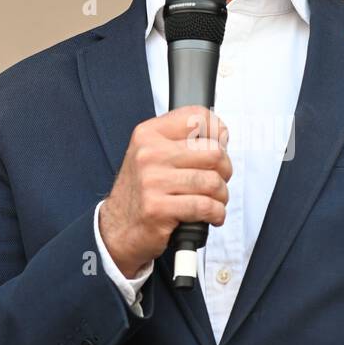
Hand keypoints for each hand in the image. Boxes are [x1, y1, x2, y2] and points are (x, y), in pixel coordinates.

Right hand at [98, 106, 232, 277]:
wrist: (118, 228)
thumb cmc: (143, 191)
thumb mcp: (153, 155)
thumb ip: (182, 141)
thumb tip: (222, 137)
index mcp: (148, 134)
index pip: (197, 116)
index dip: (218, 131)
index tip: (220, 146)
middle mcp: (149, 154)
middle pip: (213, 152)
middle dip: (225, 170)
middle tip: (218, 180)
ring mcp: (152, 181)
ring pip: (212, 182)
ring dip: (221, 196)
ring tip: (213, 201)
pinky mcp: (158, 209)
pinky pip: (205, 206)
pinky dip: (216, 213)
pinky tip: (211, 216)